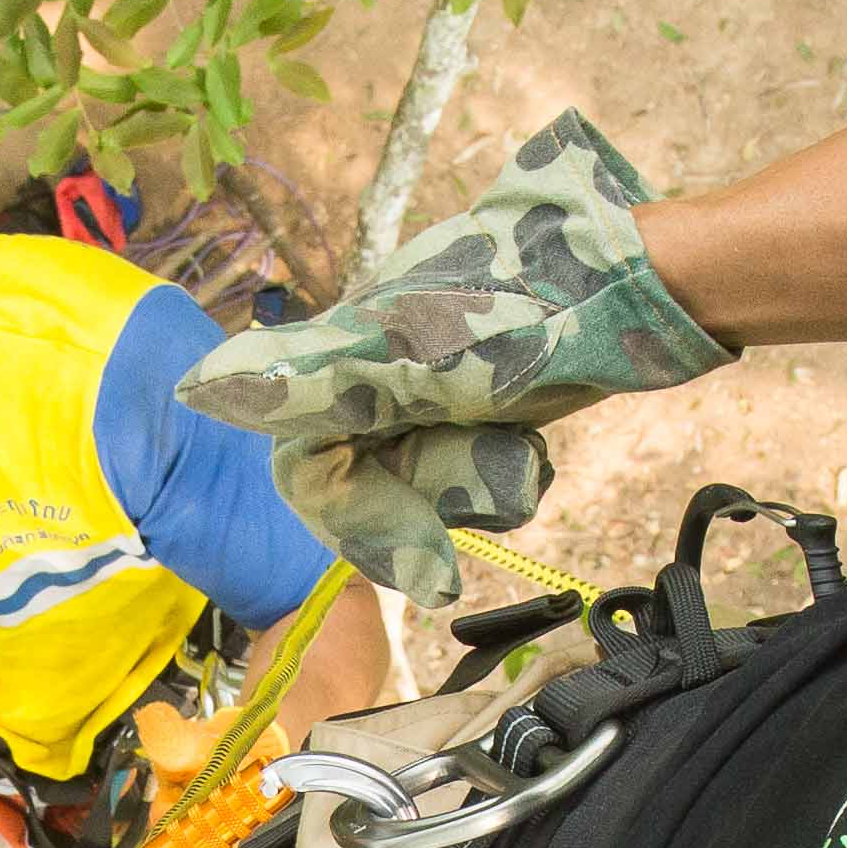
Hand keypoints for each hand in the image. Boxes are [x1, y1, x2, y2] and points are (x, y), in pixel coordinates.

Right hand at [176, 111, 734, 598]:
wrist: (645, 292)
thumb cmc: (525, 318)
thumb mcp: (409, 357)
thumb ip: (311, 378)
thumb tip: (202, 385)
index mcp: (349, 342)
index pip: (308, 453)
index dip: (351, 511)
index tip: (416, 555)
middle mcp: (384, 358)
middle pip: (369, 471)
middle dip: (428, 494)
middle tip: (490, 486)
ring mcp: (441, 378)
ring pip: (424, 473)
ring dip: (471, 483)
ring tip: (521, 456)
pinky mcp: (491, 394)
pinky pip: (471, 462)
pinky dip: (502, 468)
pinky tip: (535, 448)